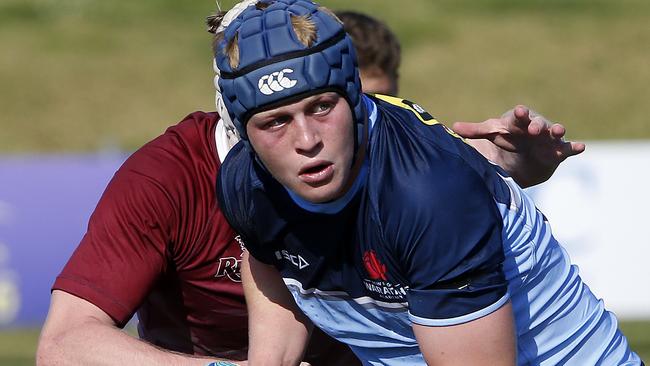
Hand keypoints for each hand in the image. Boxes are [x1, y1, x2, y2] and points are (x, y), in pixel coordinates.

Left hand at [452, 105, 585, 187]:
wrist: (522, 155)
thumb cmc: (506, 139)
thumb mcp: (490, 134)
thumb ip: (474, 131)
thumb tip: (452, 127)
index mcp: (517, 121)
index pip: (518, 116)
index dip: (519, 114)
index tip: (519, 111)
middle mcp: (534, 127)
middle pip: (537, 123)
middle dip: (537, 125)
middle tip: (535, 128)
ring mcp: (547, 139)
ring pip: (554, 133)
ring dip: (557, 131)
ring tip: (560, 130)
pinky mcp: (556, 152)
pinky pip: (567, 149)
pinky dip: (574, 147)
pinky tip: (581, 147)